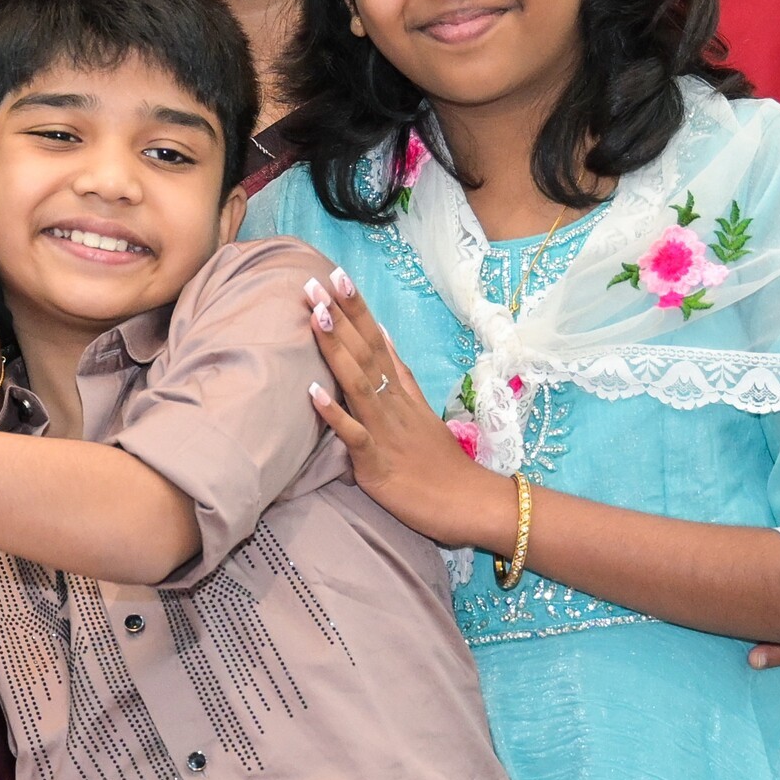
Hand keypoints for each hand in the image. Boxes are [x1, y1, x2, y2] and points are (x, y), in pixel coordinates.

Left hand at [298, 268, 514, 552]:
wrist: (467, 502)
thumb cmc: (437, 462)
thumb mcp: (420, 410)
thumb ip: (400, 375)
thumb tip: (383, 336)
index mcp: (401, 391)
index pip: (377, 341)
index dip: (357, 310)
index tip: (336, 276)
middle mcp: (393, 403)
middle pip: (365, 352)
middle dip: (340, 316)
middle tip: (314, 281)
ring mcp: (385, 430)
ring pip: (358, 382)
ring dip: (336, 349)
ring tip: (316, 316)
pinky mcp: (377, 461)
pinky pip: (353, 435)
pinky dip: (333, 415)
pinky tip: (311, 393)